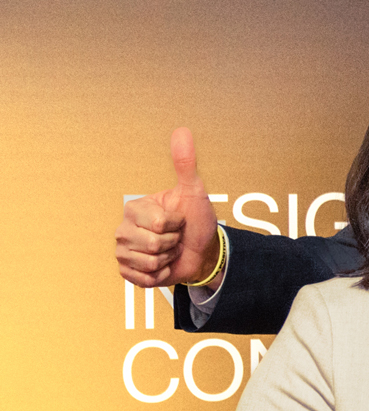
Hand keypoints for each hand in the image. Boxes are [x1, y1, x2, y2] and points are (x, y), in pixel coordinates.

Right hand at [115, 128, 220, 287]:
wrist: (202, 252)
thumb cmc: (196, 222)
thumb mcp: (194, 191)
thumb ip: (185, 163)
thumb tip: (182, 131)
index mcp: (135, 209)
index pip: (157, 224)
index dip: (175, 224)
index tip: (178, 220)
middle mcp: (124, 229)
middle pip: (153, 244)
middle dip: (173, 243)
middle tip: (175, 237)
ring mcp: (123, 252)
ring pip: (149, 262)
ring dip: (168, 259)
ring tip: (170, 250)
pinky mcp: (128, 273)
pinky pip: (145, 279)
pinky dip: (161, 275)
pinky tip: (163, 265)